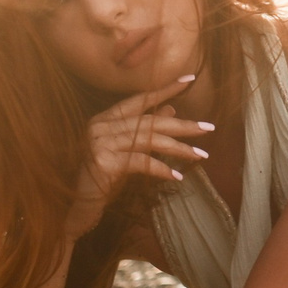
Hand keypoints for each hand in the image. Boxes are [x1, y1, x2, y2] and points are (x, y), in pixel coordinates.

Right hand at [68, 77, 215, 234]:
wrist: (78, 208)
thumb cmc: (103, 180)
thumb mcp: (128, 152)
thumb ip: (146, 130)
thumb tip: (172, 109)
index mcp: (104, 119)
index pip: (140, 100)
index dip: (165, 89)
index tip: (190, 79)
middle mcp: (99, 126)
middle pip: (149, 121)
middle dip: (182, 125)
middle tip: (208, 128)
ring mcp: (99, 142)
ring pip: (148, 140)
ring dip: (179, 149)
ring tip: (201, 156)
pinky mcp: (102, 162)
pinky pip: (140, 162)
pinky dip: (161, 169)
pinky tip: (178, 176)